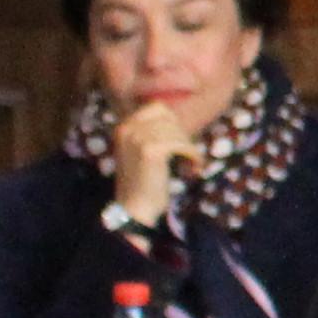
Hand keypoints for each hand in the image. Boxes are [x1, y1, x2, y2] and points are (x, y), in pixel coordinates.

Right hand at [105, 98, 198, 225]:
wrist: (134, 209)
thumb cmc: (144, 181)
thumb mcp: (143, 150)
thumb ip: (155, 132)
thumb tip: (179, 119)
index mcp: (123, 126)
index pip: (157, 107)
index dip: (174, 123)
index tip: (180, 141)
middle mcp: (127, 128)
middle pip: (170, 119)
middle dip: (184, 137)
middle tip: (188, 155)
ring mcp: (137, 138)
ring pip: (178, 132)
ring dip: (190, 148)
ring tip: (191, 164)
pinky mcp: (150, 150)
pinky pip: (183, 144)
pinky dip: (194, 156)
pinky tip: (194, 169)